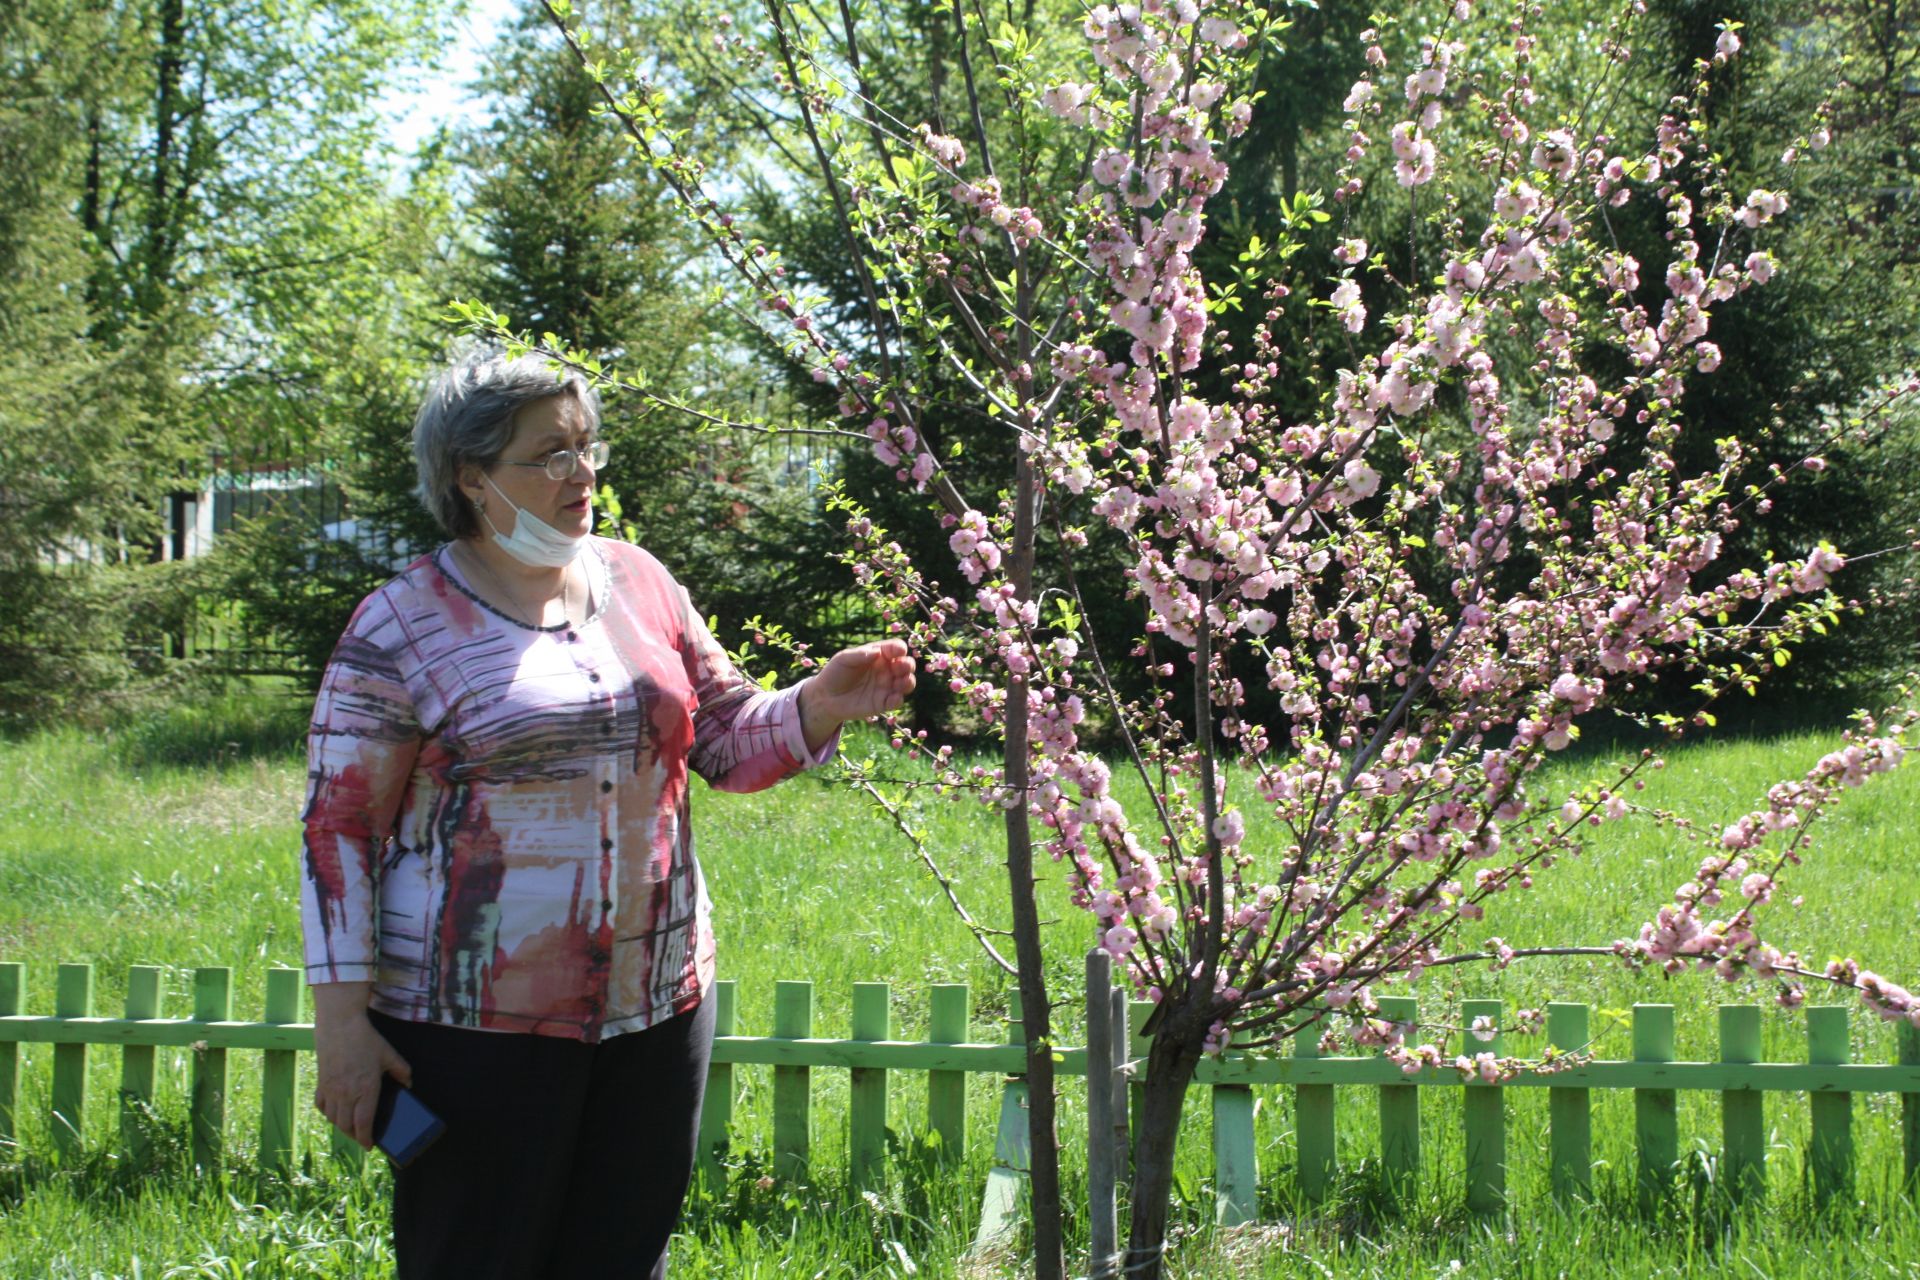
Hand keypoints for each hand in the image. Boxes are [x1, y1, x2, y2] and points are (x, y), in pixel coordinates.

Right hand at [312, 987, 411, 1149]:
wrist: (339, 1025)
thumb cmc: (366, 1039)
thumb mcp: (389, 1054)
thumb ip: (401, 1071)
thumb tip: (408, 1083)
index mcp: (366, 1089)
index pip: (364, 1123)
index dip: (366, 1138)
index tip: (369, 1146)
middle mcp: (346, 1093)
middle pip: (346, 1125)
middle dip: (354, 1136)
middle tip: (362, 1137)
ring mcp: (331, 1089)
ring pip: (333, 1118)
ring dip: (341, 1126)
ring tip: (350, 1127)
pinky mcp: (321, 1082)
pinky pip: (322, 1105)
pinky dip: (328, 1113)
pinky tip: (334, 1112)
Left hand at [800, 639, 915, 749]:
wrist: (825, 697)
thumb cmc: (835, 673)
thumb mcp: (843, 658)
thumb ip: (860, 654)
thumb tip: (877, 653)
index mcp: (878, 654)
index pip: (895, 648)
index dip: (899, 648)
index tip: (899, 651)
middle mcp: (886, 669)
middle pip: (906, 665)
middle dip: (908, 665)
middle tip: (902, 667)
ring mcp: (886, 686)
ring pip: (906, 683)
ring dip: (909, 682)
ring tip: (902, 682)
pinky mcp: (883, 703)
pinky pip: (896, 701)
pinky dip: (899, 699)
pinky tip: (894, 698)